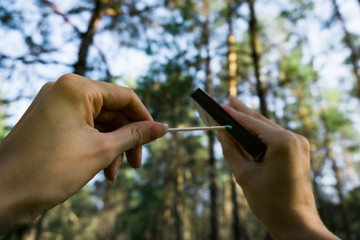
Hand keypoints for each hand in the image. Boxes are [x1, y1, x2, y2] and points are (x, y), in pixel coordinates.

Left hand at [0, 74, 166, 232]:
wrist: (3, 194)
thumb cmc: (50, 169)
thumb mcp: (101, 151)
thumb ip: (134, 135)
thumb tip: (161, 128)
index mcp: (77, 88)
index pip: (125, 97)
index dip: (144, 118)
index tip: (156, 137)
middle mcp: (66, 91)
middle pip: (112, 111)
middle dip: (126, 139)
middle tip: (136, 164)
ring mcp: (56, 106)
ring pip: (99, 123)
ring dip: (112, 148)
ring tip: (113, 174)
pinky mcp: (51, 121)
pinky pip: (84, 129)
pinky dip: (96, 147)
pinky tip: (102, 170)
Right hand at [216, 96, 338, 239]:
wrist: (296, 223)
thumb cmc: (269, 201)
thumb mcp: (244, 174)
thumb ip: (231, 149)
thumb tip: (220, 132)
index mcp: (282, 142)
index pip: (250, 122)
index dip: (232, 114)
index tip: (219, 105)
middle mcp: (294, 138)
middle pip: (261, 121)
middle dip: (243, 112)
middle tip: (228, 100)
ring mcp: (299, 144)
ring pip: (269, 128)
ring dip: (252, 122)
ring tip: (235, 110)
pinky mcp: (299, 152)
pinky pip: (276, 137)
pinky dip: (261, 134)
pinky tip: (249, 129)